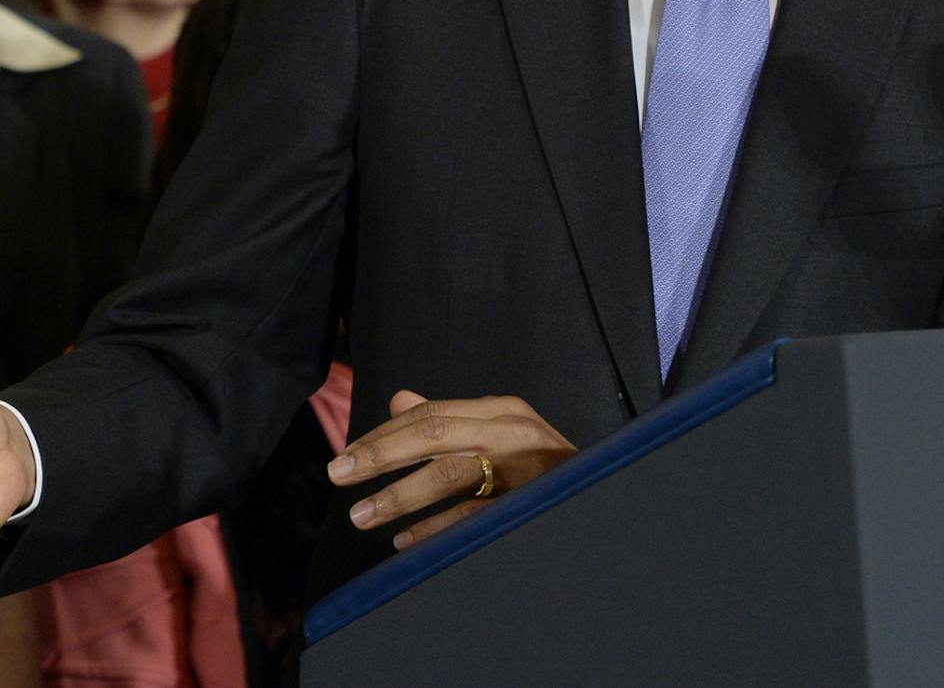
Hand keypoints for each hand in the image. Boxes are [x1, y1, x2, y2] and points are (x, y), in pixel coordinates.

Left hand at [328, 390, 575, 549]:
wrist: (605, 491)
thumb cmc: (543, 465)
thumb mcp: (499, 432)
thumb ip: (449, 420)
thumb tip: (399, 400)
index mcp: (499, 411)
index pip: (429, 415)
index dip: (383, 435)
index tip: (347, 456)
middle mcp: (510, 430)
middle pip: (433, 434)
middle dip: (381, 455)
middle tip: (339, 473)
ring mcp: (524, 467)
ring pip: (450, 474)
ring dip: (400, 496)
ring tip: (361, 515)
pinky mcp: (530, 504)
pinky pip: (473, 516)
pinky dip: (436, 529)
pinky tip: (404, 542)